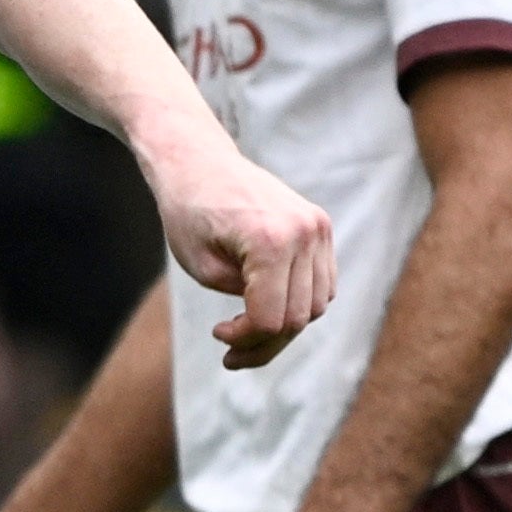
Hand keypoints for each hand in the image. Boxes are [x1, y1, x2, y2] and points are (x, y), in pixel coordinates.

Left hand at [147, 142, 336, 370]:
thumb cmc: (189, 213)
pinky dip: (299, 302)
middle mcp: (304, 232)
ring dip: (284, 325)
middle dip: (264, 342)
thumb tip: (278, 327)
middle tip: (231, 350)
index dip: (245, 340)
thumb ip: (245, 303)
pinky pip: (322, 284)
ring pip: (317, 305)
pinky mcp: (320, 226)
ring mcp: (317, 227)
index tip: (219, 333)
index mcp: (271, 241)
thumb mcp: (204, 269)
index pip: (271, 319)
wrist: (199, 162)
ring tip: (248, 329)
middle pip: (298, 318)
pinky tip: (267, 304)